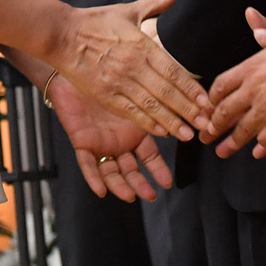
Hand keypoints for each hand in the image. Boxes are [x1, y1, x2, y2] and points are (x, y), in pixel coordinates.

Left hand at [48, 76, 171, 201]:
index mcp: (134, 132)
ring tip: (131, 196)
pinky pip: (87, 164)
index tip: (168, 182)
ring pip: (110, 172)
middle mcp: (118, 142)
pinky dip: (93, 178)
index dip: (158, 169)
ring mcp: (100, 144)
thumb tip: (186, 107)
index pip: (149, 156)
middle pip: (130, 169)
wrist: (78, 69)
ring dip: (120, 186)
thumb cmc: (108, 78)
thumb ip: (159, 104)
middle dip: (140, 184)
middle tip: (151, 195)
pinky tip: (100, 191)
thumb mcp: (138, 93)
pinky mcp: (82, 142)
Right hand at [52, 0, 212, 140]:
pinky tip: (161, 131)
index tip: (206, 101)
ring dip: (171, 121)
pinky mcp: (104, 94)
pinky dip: (147, 123)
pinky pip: (130, 112)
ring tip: (188, 134)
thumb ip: (155, 5)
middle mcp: (132, 66)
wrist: (60, 35)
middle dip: (188, 110)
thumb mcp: (127, 10)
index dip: (192, 88)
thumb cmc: (94, 22)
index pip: (173, 71)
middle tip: (205, 124)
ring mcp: (117, 82)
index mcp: (140, 45)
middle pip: (167, 92)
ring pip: (151, 106)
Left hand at [205, 8, 265, 156]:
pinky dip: (262, 147)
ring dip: (230, 143)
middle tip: (206, 135)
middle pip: (226, 111)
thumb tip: (253, 21)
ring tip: (222, 152)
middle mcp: (253, 91)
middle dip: (214, 125)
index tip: (208, 105)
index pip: (221, 84)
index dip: (212, 97)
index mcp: (250, 69)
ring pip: (243, 130)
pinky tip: (257, 153)